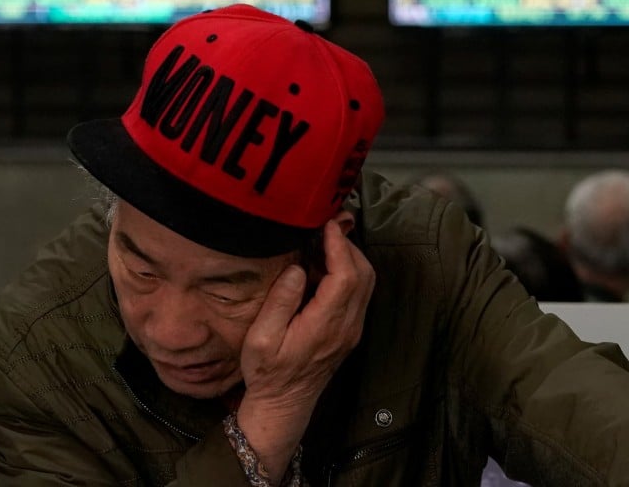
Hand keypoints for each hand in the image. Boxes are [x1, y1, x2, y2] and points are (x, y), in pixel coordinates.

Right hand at [234, 217, 375, 478]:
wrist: (285, 403)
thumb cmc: (268, 371)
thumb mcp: (262, 338)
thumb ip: (280, 301)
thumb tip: (296, 268)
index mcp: (326, 325)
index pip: (345, 276)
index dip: (338, 246)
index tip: (324, 225)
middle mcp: (347, 326)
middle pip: (364, 274)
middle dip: (347, 245)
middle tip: (323, 227)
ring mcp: (352, 329)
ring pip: (366, 282)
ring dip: (350, 257)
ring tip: (324, 242)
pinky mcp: (350, 331)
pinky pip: (360, 293)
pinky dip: (349, 271)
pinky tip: (324, 265)